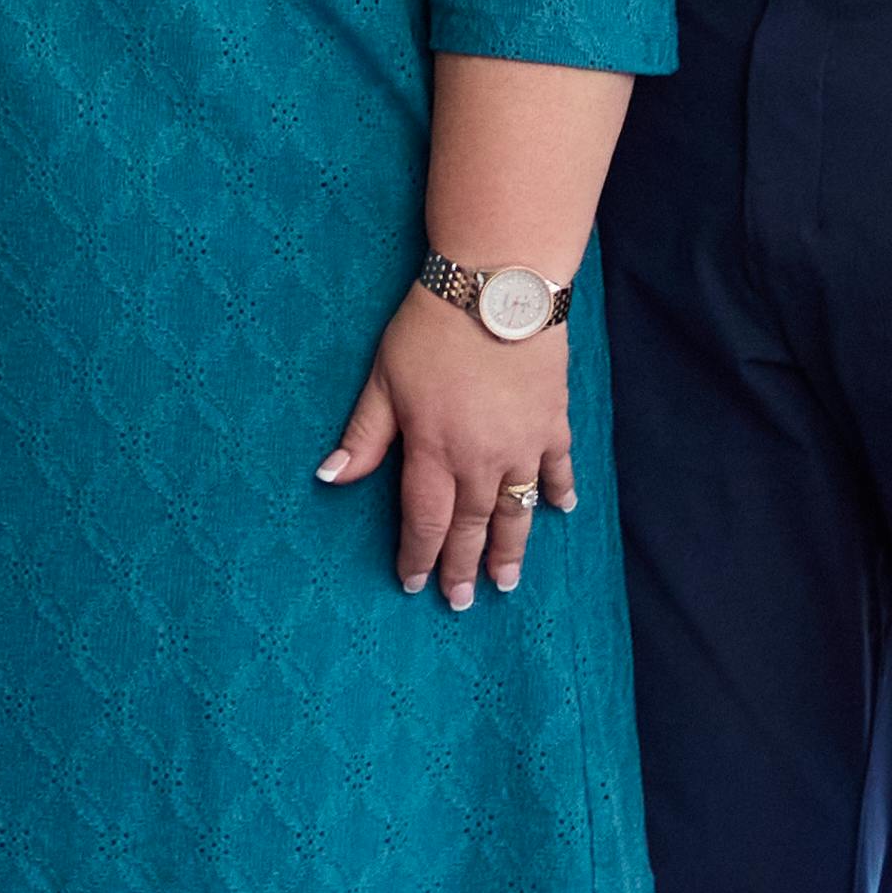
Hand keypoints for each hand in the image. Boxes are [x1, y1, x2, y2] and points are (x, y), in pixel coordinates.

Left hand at [320, 283, 575, 609]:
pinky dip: (559, 491)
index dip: (419, 555)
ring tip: (506, 582)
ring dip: (511, 548)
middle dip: (463, 567)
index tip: (415, 584)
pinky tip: (561, 511)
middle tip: (461, 602)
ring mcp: (523, 445)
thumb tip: (331, 478)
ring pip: (516, 510)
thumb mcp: (383, 381)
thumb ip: (364, 436)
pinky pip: (558, 467)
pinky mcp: (552, 422)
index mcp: (434, 452)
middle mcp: (481, 460)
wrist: (498, 290)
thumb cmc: (430, 331)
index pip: (425, 520)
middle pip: (471, 526)